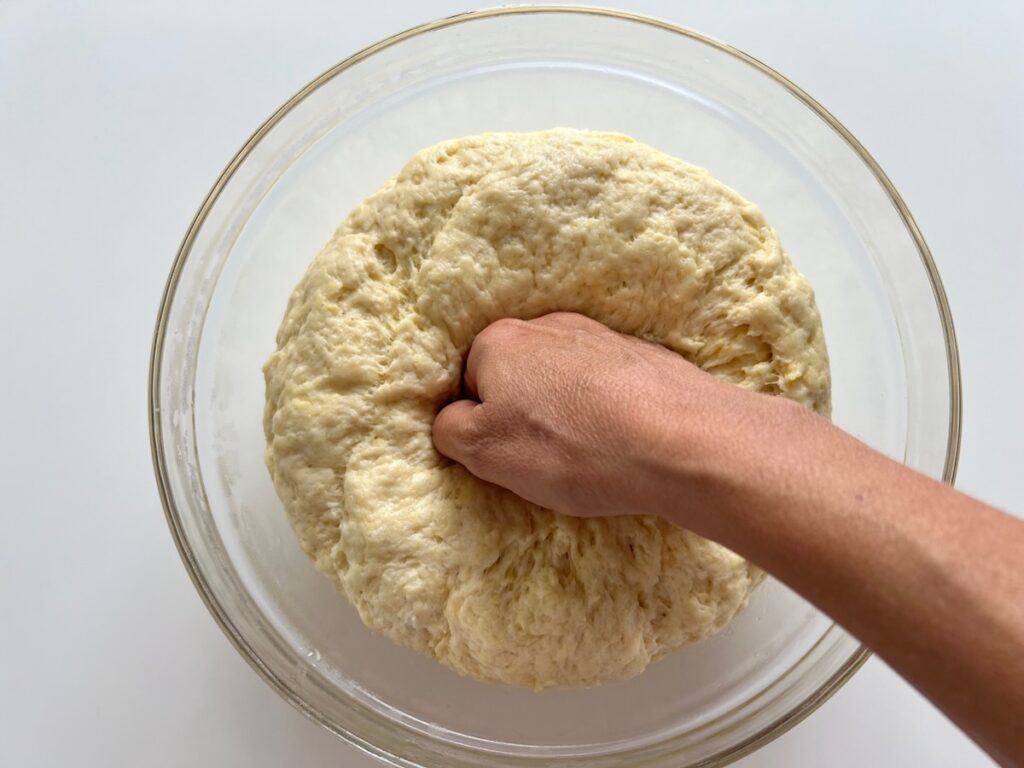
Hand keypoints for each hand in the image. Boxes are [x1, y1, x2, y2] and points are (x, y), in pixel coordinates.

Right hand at [432, 312, 783, 524]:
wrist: (683, 440)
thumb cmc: (574, 446)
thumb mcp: (487, 452)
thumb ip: (451, 431)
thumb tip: (452, 421)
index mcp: (499, 342)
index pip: (468, 385)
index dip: (483, 427)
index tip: (506, 456)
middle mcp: (547, 327)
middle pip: (517, 378)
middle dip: (525, 415)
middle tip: (545, 459)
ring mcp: (600, 337)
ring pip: (564, 382)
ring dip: (567, 414)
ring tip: (587, 454)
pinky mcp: (642, 355)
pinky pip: (606, 387)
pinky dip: (606, 411)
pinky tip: (621, 442)